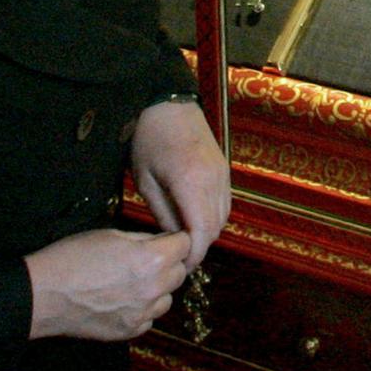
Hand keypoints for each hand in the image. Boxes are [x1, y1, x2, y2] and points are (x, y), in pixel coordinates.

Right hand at [23, 227, 190, 340]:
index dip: (175, 240)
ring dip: (157, 289)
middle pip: (179, 273)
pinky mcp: (130, 331)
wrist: (43, 294)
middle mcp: (153, 288)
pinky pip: (149, 318)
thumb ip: (144, 239)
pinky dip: (142, 310)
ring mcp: (142, 313)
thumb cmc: (72, 258)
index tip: (168, 240)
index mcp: (152, 259)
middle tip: (147, 259)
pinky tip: (122, 300)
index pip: (186, 245)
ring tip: (132, 281)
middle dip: (169, 264)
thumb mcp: (111, 234)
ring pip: (167, 298)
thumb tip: (162, 241)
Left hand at [130, 100, 229, 265]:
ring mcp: (223, 173)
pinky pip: (224, 203)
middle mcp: (215, 180)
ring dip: (206, 233)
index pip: (201, 232)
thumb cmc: (148, 139)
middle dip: (199, 247)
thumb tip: (172, 240)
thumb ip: (163, 213)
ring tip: (184, 241)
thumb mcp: (146, 180)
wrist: (167, 103)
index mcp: (192, 182)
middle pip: (216, 228)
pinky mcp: (224, 169)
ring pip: (223, 217)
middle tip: (178, 260)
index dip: (192, 255)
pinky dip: (212, 217)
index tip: (179, 268)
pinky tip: (193, 219)